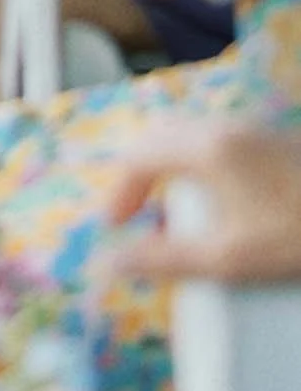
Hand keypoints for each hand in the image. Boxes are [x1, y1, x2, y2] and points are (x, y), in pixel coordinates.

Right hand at [105, 122, 300, 283]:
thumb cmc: (296, 234)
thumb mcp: (230, 258)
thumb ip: (166, 259)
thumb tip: (109, 263)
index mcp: (204, 147)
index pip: (137, 155)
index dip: (119, 191)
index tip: (118, 227)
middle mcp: (223, 127)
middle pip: (160, 136)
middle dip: (141, 175)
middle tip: (139, 216)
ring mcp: (251, 129)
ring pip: (191, 137)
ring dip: (172, 171)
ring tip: (180, 216)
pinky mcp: (274, 140)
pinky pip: (219, 142)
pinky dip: (202, 167)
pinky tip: (224, 205)